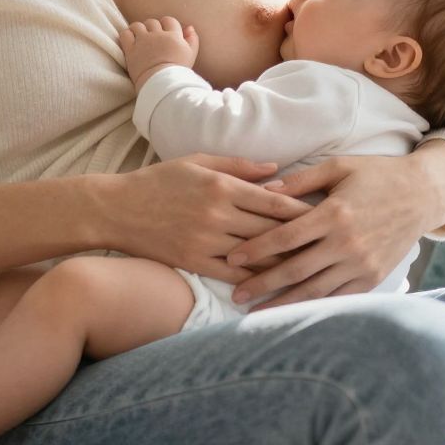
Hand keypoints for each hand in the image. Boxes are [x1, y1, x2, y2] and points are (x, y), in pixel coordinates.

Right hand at [105, 153, 311, 285]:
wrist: (116, 209)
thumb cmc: (160, 180)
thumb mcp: (198, 161)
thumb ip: (239, 165)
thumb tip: (277, 169)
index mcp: (221, 185)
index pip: (272, 200)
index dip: (302, 210)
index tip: (325, 215)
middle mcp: (216, 213)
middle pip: (269, 228)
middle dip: (300, 236)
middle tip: (327, 243)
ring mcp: (205, 240)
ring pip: (255, 253)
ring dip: (283, 260)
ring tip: (311, 265)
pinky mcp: (193, 261)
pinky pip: (232, 274)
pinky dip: (255, 280)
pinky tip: (273, 283)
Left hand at [118, 17, 197, 86]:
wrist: (161, 84)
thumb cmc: (178, 72)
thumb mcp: (191, 55)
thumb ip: (192, 39)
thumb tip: (189, 27)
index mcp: (173, 36)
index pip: (169, 20)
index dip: (166, 25)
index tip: (164, 33)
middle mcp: (157, 35)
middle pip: (152, 22)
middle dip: (152, 28)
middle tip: (151, 38)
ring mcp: (143, 41)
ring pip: (137, 25)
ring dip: (138, 29)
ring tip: (139, 37)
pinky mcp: (131, 49)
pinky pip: (125, 34)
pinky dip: (127, 35)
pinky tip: (130, 41)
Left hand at [222, 153, 444, 309]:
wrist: (422, 195)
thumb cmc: (377, 176)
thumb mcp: (339, 167)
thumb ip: (301, 180)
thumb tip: (264, 190)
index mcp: (335, 213)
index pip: (286, 237)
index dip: (256, 249)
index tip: (232, 258)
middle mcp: (347, 242)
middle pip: (295, 269)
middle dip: (262, 283)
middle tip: (235, 294)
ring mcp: (361, 264)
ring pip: (315, 290)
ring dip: (283, 303)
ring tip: (256, 313)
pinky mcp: (373, 278)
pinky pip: (338, 297)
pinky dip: (314, 307)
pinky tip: (293, 314)